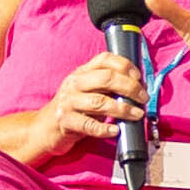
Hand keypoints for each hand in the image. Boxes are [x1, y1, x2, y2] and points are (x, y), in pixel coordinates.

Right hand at [27, 48, 147, 160]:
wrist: (46, 126)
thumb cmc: (75, 107)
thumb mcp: (89, 89)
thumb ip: (109, 85)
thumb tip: (139, 87)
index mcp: (83, 72)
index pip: (105, 59)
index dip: (126, 65)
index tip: (139, 77)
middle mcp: (75, 83)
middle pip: (106, 78)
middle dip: (130, 87)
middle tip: (143, 98)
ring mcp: (69, 102)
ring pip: (100, 102)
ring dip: (123, 109)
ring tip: (136, 114)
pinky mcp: (66, 121)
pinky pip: (89, 125)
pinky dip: (105, 128)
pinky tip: (115, 130)